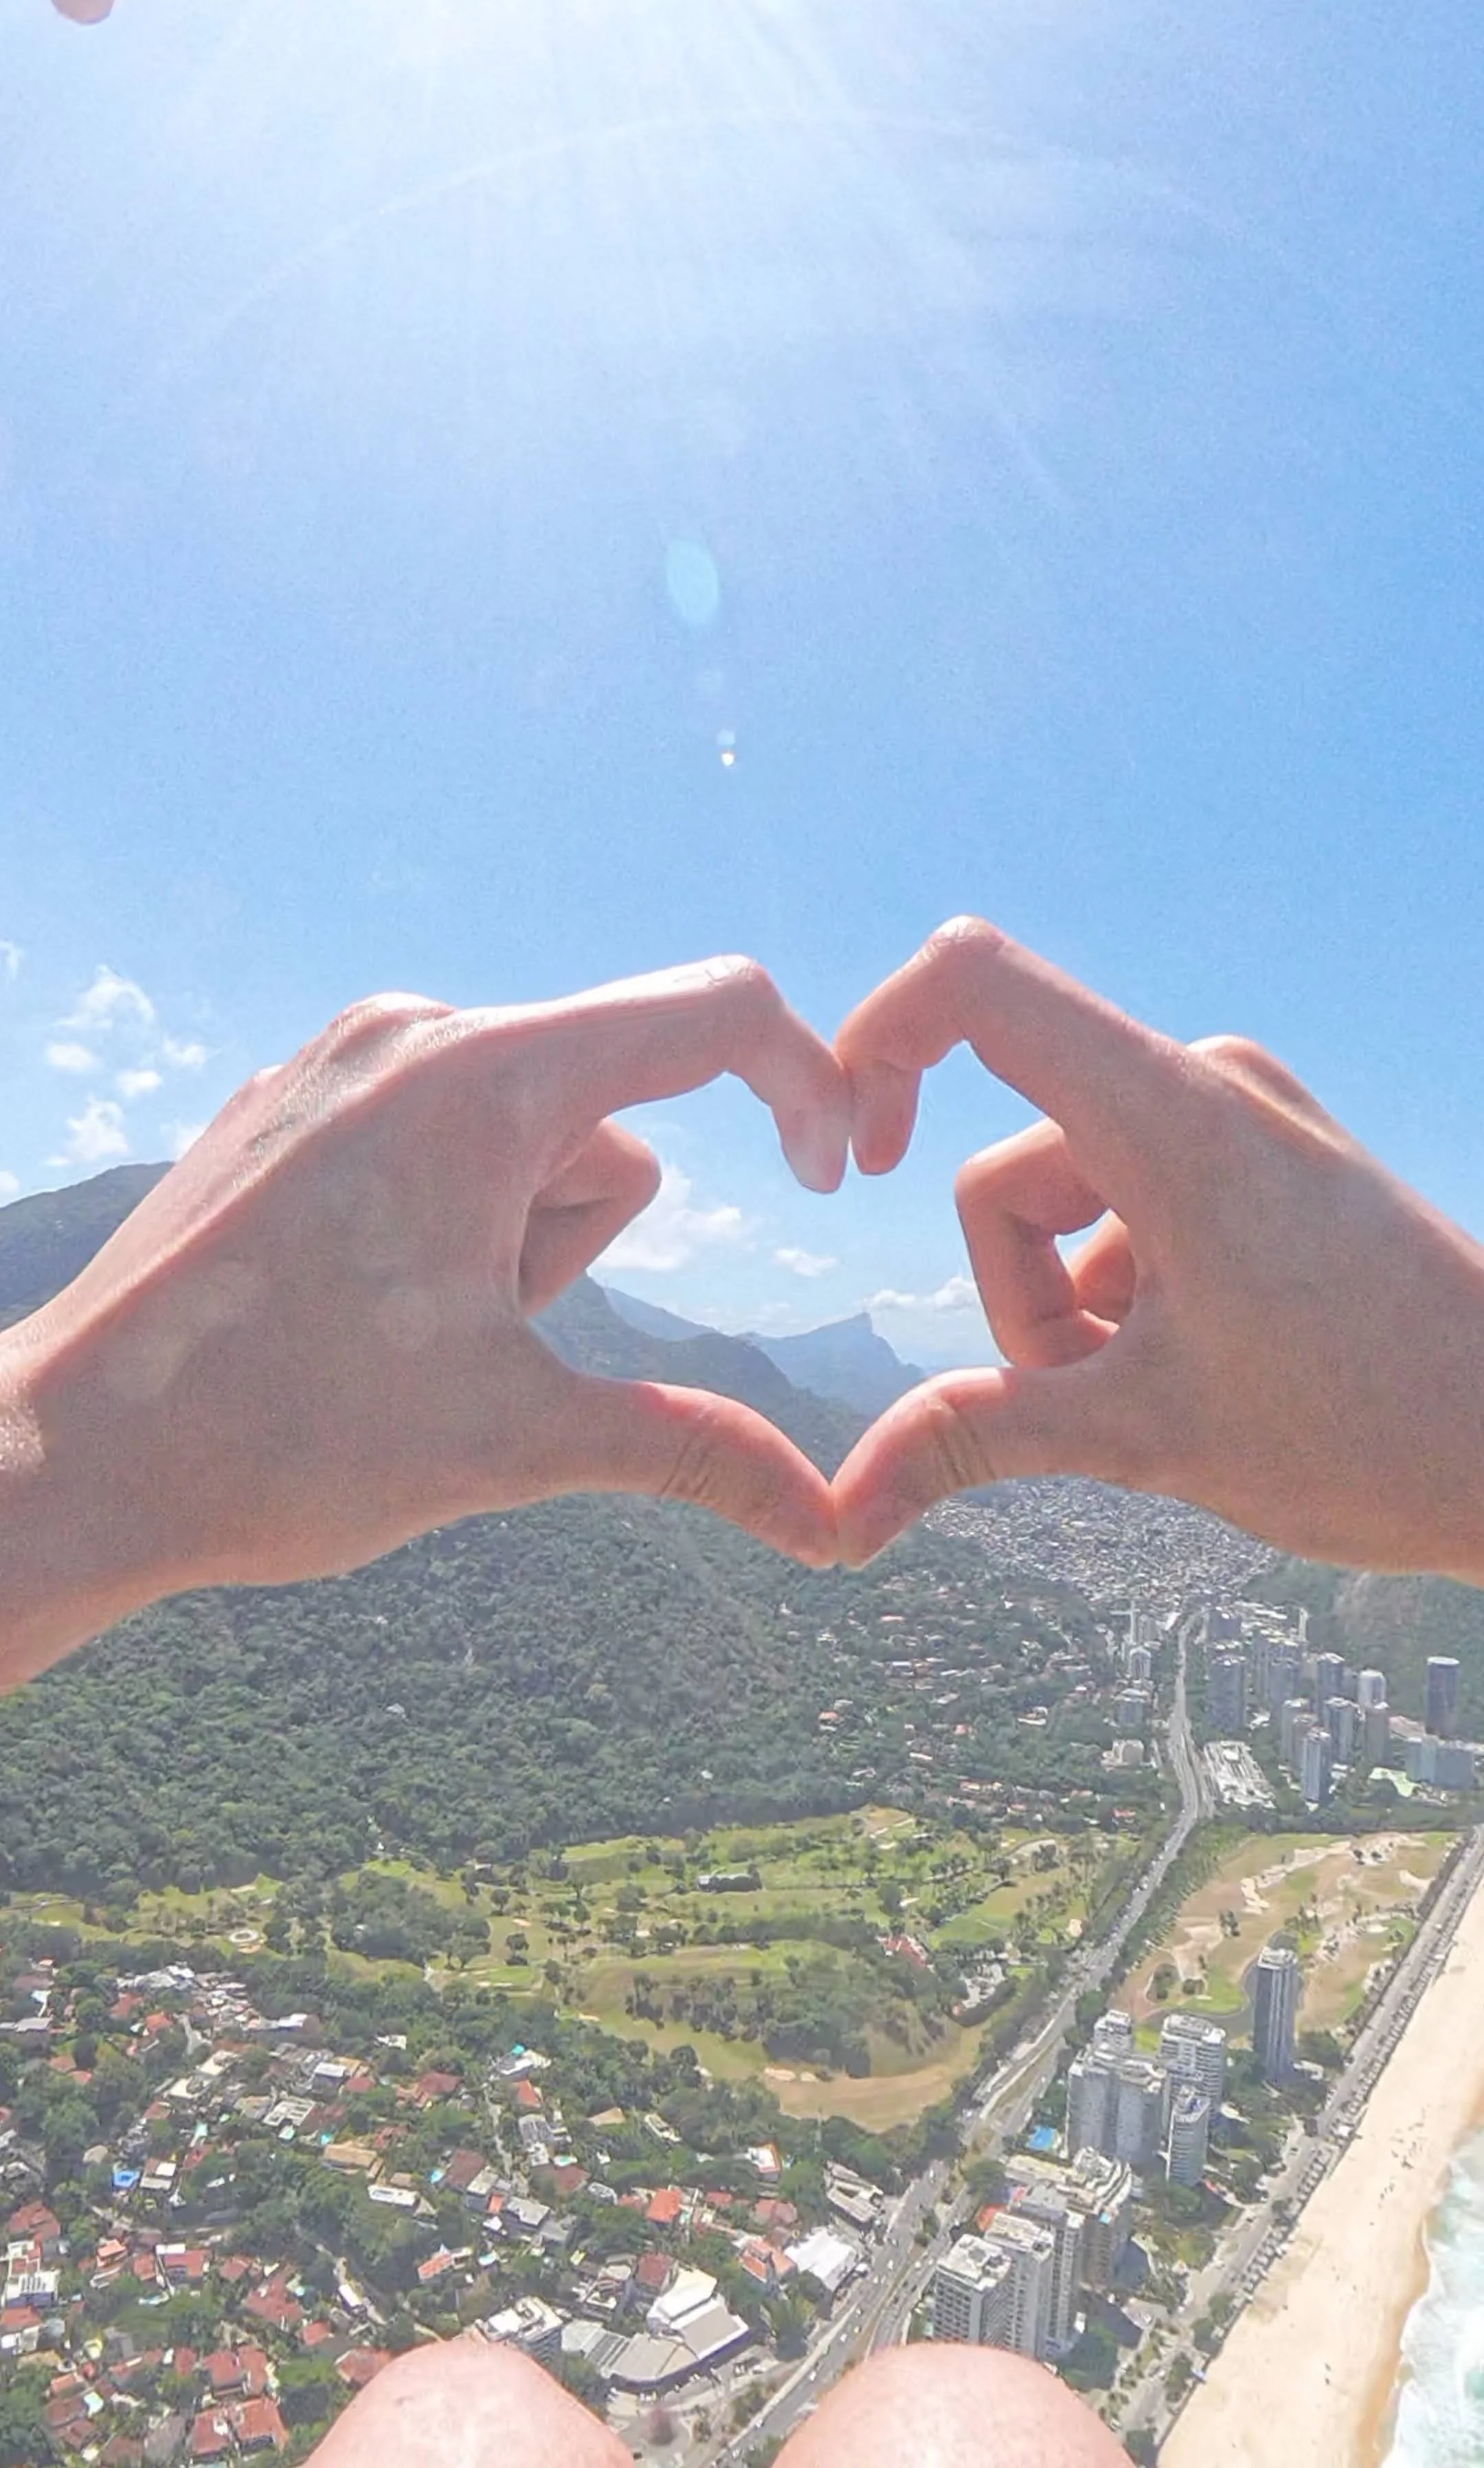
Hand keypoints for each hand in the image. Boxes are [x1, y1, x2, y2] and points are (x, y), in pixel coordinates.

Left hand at [0, 961, 847, 1684]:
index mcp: (483, 1077)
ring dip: (513, 1236)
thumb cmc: (285, 1443)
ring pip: (523, 1130)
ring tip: (406, 1330)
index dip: (806, 1085)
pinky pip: (434, 1129)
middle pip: (609, 1109)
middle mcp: (411, 1031)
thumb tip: (837, 1529)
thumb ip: (692, 1451)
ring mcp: (339, 1058)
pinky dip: (444, 1214)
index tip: (830, 1181)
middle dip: (580, 1232)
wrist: (71, 1459)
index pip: (714, 1012)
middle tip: (474, 1334)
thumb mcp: (515, 1442)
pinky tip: (350, 1305)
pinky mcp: (291, 1097)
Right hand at [831, 917, 1483, 1580]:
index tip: (852, 1150)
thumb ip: (977, 1440)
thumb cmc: (1370, 1433)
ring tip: (1170, 1394)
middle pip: (1013, 1166)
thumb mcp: (1147, 1436)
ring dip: (1077, 1311)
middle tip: (1108, 1395)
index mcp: (1172, 1118)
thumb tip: (841, 1512)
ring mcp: (1244, 1117)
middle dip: (1021, 1297)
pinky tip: (1208, 1367)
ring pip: (1069, 1201)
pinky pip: (1133, 1208)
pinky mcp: (1267, 1158)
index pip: (978, 984)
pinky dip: (1131, 1294)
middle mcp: (1207, 1086)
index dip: (878, 1038)